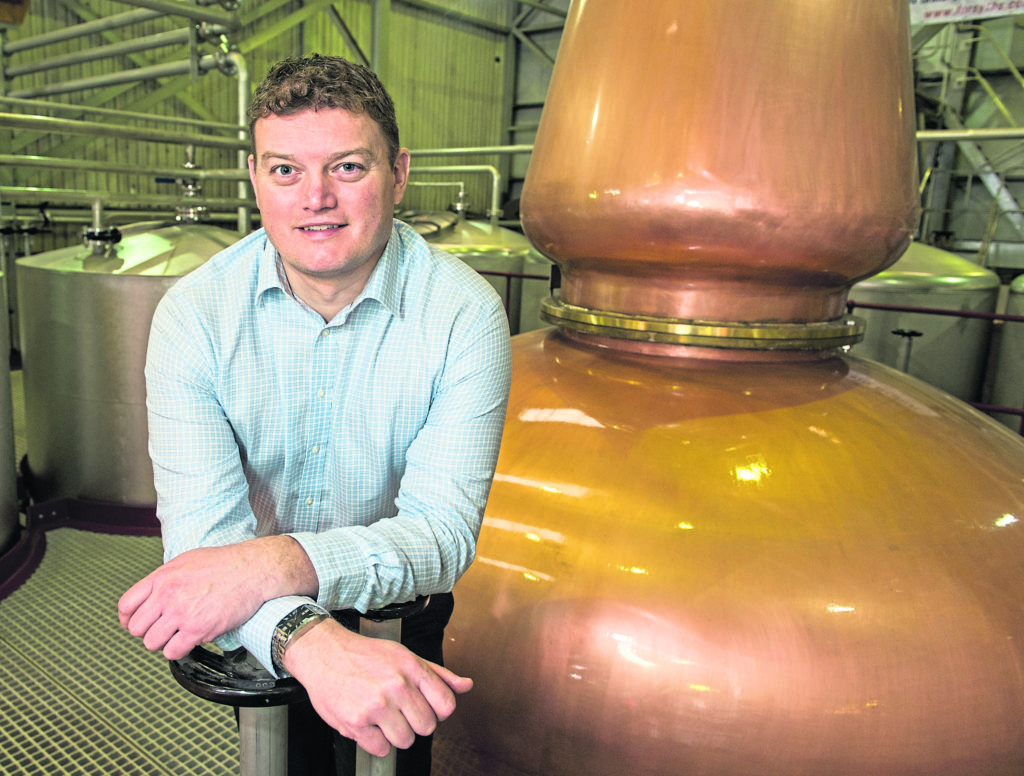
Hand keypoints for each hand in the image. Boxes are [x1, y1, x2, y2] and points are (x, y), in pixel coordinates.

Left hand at [117, 536, 315, 659]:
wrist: (253, 570)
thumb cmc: (224, 564)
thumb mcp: (186, 561)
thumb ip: (164, 579)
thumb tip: (150, 596)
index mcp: (162, 577)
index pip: (126, 605)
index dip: (128, 619)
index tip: (136, 623)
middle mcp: (168, 595)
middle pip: (136, 628)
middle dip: (148, 631)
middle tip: (163, 629)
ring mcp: (182, 613)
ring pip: (152, 643)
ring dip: (163, 642)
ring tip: (178, 634)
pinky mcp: (198, 629)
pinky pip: (173, 652)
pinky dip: (178, 650)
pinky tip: (190, 640)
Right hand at [283, 619, 472, 755]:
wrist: (324, 653)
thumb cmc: (366, 655)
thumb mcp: (405, 656)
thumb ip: (438, 674)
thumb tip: (466, 686)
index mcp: (412, 668)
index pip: (446, 705)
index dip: (439, 711)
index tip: (427, 707)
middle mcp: (396, 686)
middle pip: (427, 727)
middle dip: (416, 723)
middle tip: (400, 711)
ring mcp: (376, 705)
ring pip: (406, 741)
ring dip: (396, 734)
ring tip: (383, 717)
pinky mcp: (356, 722)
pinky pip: (381, 749)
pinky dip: (376, 741)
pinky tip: (369, 724)